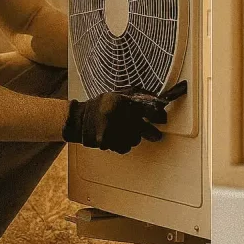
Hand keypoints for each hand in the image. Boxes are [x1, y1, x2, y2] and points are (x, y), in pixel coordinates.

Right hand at [62, 82, 185, 153]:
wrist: (80, 119)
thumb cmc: (101, 105)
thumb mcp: (118, 95)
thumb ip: (136, 98)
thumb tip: (157, 99)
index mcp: (123, 102)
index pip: (148, 109)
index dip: (158, 115)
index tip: (162, 119)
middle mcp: (120, 116)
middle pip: (146, 129)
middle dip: (153, 133)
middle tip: (157, 136)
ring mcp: (113, 130)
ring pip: (135, 140)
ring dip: (134, 137)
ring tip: (126, 132)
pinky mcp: (108, 142)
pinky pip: (124, 147)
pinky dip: (124, 144)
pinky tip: (118, 138)